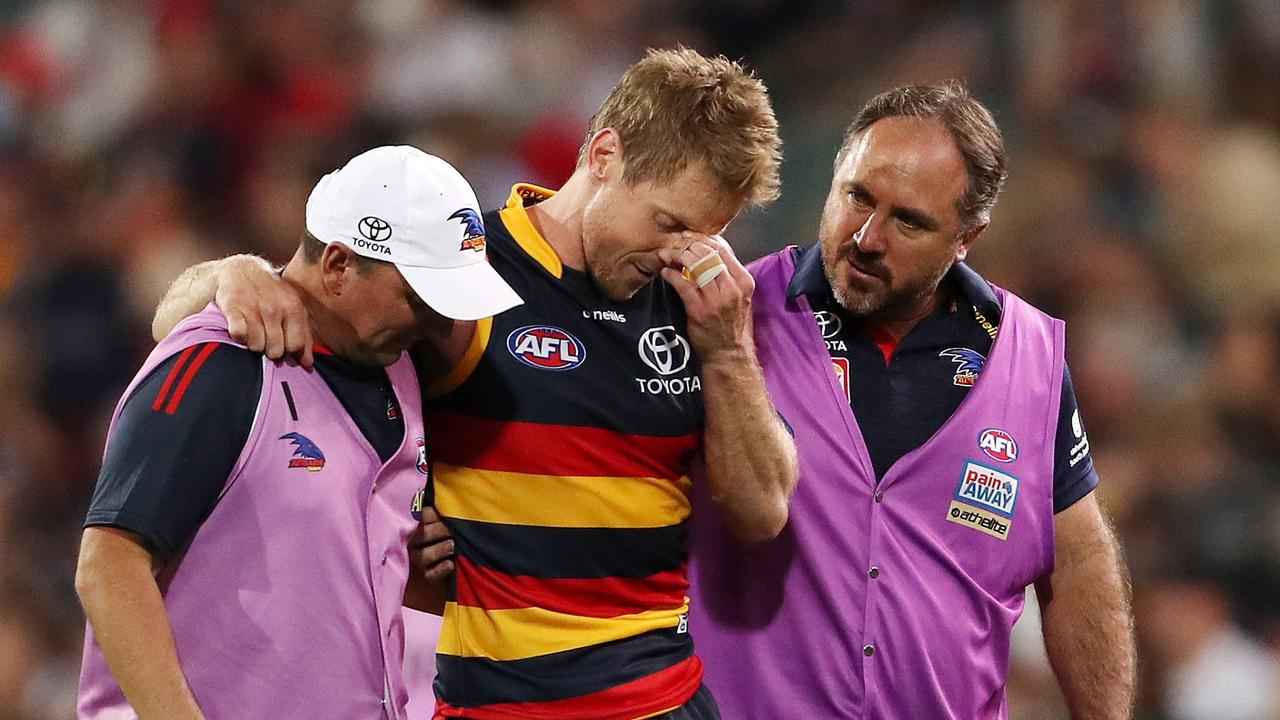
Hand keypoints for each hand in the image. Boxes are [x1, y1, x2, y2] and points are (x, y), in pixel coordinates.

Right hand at [215, 255, 312, 367]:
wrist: (241, 269)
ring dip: (253, 344)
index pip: (295, 346)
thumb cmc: (271, 295)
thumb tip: (307, 364)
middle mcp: (275, 307)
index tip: (282, 345)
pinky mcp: (232, 306)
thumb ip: (303, 335)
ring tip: (253, 332)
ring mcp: (253, 306)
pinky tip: (240, 327)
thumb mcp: (292, 308)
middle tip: (265, 338)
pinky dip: (238, 336)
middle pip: (276, 350)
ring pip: (256, 346)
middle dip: (270, 349)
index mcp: (293, 308)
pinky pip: (239, 335)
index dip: (289, 351)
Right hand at [408, 507, 453, 582]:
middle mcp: (410, 542)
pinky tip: (450, 564)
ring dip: (438, 550)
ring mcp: (416, 560)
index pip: (418, 518)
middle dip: (436, 531)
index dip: (430, 515)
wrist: (447, 556)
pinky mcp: (425, 575)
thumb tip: (446, 494)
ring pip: (422, 556)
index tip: (444, 513)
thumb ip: (437, 510)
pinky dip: (440, 570)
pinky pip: (430, 575)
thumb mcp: (438, 517)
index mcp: (412, 524)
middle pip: (419, 536)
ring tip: (452, 545)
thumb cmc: (443, 529)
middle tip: (451, 529)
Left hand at [659, 233, 754, 363]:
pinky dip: (671, 275)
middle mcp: (732, 287)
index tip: (688, 236)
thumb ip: (726, 273)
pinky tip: (665, 272)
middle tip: (674, 244)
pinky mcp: (699, 310)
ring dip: (678, 256)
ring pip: (696, 265)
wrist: (728, 353)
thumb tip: (708, 249)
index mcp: (743, 280)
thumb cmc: (731, 322)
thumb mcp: (738, 294)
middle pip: (708, 253)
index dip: (702, 238)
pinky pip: (683, 285)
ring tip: (667, 255)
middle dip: (688, 244)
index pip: (722, 249)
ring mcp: (716, 299)